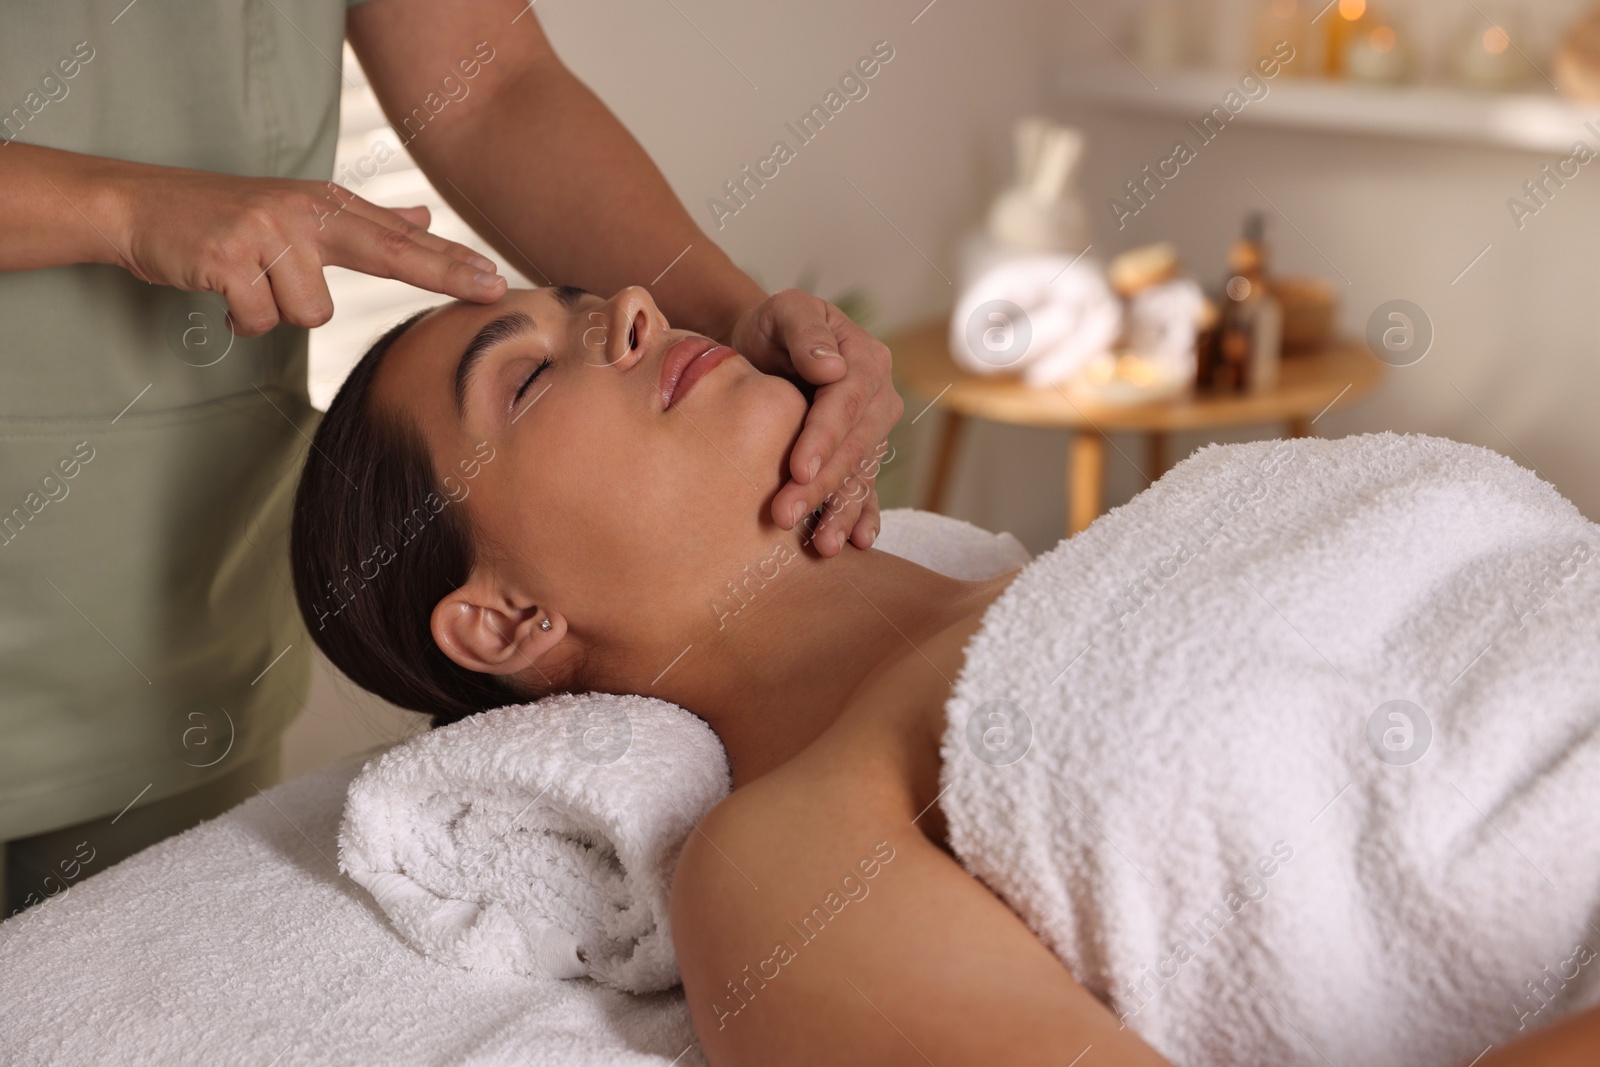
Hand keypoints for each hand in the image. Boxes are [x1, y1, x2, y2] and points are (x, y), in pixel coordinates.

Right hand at [107, 164, 506, 335]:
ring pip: (310, 312)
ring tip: (251, 284)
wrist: (142, 208)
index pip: (400, 241)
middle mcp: (304, 213)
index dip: (451, 262)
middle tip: (492, 289)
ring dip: (277, 312)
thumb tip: (423, 219)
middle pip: (389, 253)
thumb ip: (366, 223)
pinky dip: (241, 319)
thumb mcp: (301, 212)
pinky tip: (223, 291)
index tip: (496, 280)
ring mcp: (266, 232)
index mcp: (326, 207)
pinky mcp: (228, 257)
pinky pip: (259, 319)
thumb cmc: (229, 218)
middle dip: (443, 273)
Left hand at [728, 289, 904, 556]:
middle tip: (785, 515)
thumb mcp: (785, 312)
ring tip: (823, 545)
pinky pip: (864, 490)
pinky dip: (861, 517)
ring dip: (841, 512)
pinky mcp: (858, 458)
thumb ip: (806, 334)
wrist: (766, 347)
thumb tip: (832, 369)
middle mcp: (879, 399)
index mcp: (867, 360)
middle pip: (854, 446)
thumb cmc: (773, 327)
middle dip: (822, 484)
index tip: (798, 468)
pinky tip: (855, 542)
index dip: (825, 436)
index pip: (848, 402)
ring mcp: (872, 433)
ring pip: (860, 475)